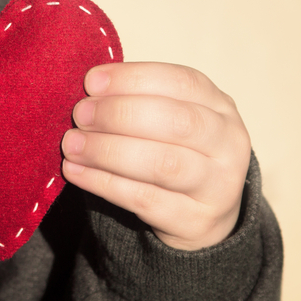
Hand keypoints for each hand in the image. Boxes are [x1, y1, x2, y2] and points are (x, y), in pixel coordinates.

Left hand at [61, 62, 250, 250]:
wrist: (204, 216)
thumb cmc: (175, 152)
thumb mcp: (169, 119)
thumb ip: (137, 101)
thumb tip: (90, 90)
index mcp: (220, 106)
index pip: (182, 82)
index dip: (133, 78)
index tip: (91, 81)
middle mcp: (228, 144)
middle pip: (177, 121)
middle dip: (119, 114)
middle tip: (80, 114)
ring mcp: (218, 186)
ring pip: (163, 164)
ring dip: (108, 151)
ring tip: (72, 145)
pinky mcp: (196, 221)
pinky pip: (144, 199)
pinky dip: (103, 182)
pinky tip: (75, 171)